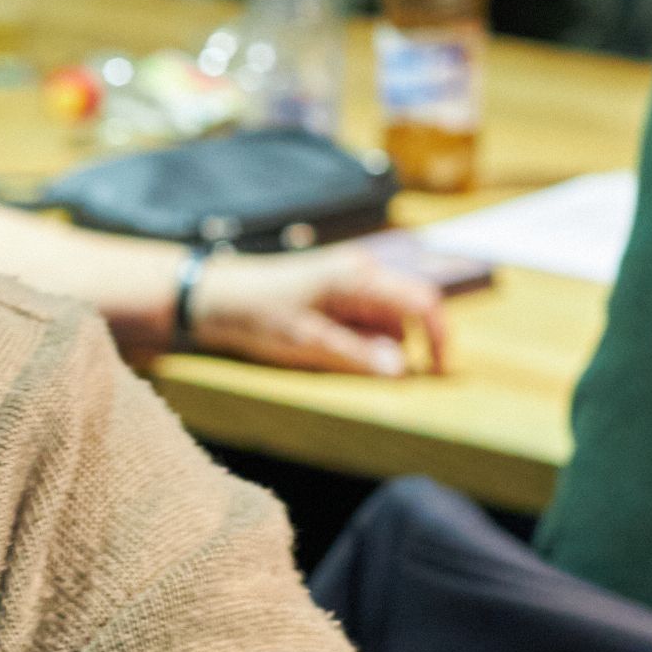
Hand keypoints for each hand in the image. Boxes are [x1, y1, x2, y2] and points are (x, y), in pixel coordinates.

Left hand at [185, 245, 447, 376]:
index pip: (422, 301)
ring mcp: (349, 280)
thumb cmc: (256, 313)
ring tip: (334, 361)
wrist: (212, 295)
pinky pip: (364, 319)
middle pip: (406, 312)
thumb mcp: (305, 341)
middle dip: (402, 347)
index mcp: (359, 276)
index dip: (439, 337)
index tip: (439, 372)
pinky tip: (330, 352)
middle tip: (379, 380)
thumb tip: (401, 371)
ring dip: (376, 347)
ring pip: (385, 319)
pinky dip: (359, 341)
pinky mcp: (336, 292)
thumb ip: (354, 354)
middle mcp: (361, 271)